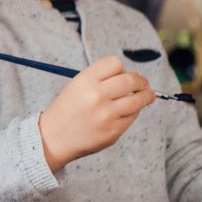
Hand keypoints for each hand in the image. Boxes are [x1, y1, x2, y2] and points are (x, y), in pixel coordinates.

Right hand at [38, 56, 155, 170]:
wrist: (53, 138)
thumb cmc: (67, 110)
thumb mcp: (76, 86)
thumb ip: (101, 79)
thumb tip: (134, 78)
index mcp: (85, 81)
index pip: (115, 63)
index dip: (121, 69)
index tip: (123, 74)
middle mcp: (96, 96)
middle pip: (131, 79)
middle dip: (140, 81)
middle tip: (142, 84)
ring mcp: (106, 114)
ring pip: (138, 99)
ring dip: (146, 95)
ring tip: (148, 95)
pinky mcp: (113, 131)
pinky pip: (133, 116)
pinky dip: (134, 112)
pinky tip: (128, 111)